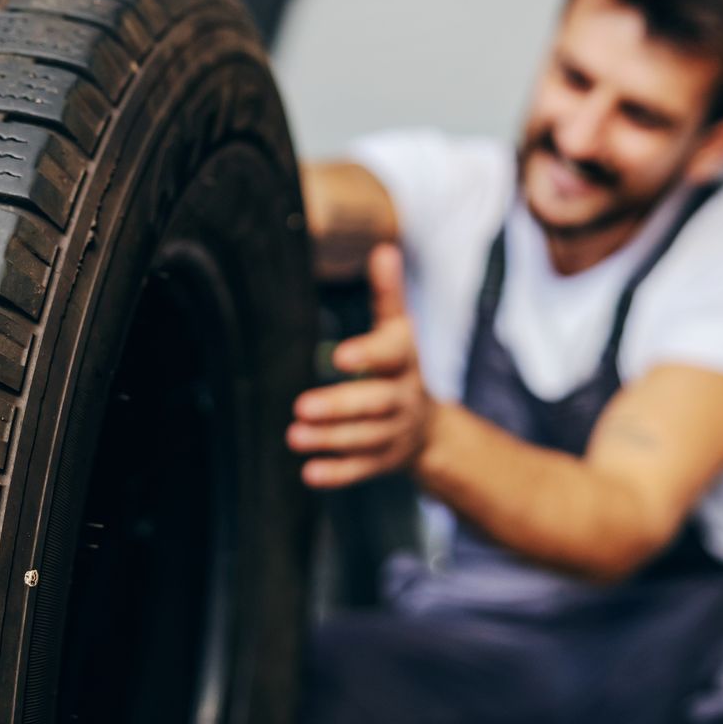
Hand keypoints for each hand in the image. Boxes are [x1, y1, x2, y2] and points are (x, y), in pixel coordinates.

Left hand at [288, 243, 433, 488]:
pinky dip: (336, 474)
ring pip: (364, 439)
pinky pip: (360, 470)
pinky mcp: (381, 462)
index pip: (390, 355)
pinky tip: (309, 473)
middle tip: (301, 406)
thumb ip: (388, 295)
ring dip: (329, 439)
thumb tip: (383, 249)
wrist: (429, 429)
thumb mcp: (398, 331)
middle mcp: (401, 399)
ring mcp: (392, 434)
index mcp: (403, 362)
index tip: (338, 356)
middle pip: (375, 404)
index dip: (367, 354)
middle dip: (340, 407)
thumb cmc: (399, 369)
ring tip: (294, 435)